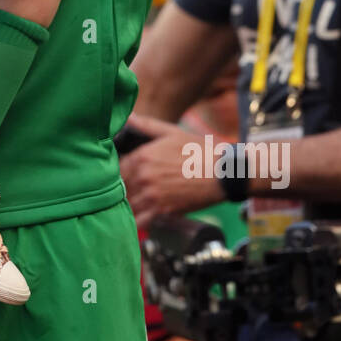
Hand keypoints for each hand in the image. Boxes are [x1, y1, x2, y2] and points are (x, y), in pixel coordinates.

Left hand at [119, 113, 222, 228]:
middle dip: (121, 191)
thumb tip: (128, 116)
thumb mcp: (172, 132)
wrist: (223, 173)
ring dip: (126, 206)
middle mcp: (144, 176)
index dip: (117, 173)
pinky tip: (134, 224)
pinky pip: (141, 222)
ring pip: (128, 205)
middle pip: (120, 187)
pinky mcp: (163, 211)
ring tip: (125, 209)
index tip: (119, 177)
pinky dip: (135, 224)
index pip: (117, 168)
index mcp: (143, 156)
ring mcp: (152, 195)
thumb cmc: (199, 151)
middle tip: (120, 194)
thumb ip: (147, 125)